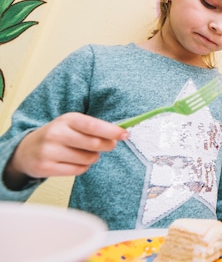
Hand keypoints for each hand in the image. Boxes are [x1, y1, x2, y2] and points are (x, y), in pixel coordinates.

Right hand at [4, 112, 127, 188]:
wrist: (27, 150)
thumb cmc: (58, 135)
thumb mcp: (72, 124)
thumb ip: (95, 128)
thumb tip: (120, 133)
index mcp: (66, 119)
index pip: (93, 126)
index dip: (112, 131)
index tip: (125, 134)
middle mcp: (56, 133)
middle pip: (94, 144)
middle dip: (107, 145)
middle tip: (109, 145)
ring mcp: (49, 151)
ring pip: (88, 159)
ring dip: (93, 157)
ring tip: (83, 152)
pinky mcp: (46, 167)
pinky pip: (78, 170)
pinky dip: (82, 167)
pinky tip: (73, 161)